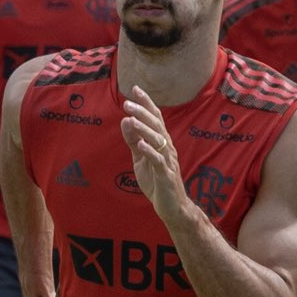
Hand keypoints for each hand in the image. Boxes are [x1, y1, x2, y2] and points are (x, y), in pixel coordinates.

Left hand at [120, 87, 187, 220]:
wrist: (172, 207)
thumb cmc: (157, 182)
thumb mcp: (140, 159)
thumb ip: (133, 140)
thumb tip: (125, 120)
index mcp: (161, 142)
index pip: (155, 118)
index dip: (147, 103)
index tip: (136, 88)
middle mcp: (167, 148)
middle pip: (156, 125)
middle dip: (142, 112)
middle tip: (127, 102)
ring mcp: (168, 161)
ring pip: (158, 140)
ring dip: (144, 128)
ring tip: (131, 118)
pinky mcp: (166, 175)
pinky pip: (158, 161)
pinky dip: (149, 151)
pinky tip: (140, 144)